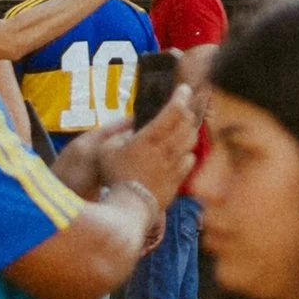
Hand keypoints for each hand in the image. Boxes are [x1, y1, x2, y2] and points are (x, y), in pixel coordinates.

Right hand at [99, 88, 199, 211]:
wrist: (128, 209)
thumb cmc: (114, 178)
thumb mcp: (107, 151)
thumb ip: (119, 136)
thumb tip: (131, 130)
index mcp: (151, 137)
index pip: (174, 110)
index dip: (181, 96)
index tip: (184, 88)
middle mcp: (167, 148)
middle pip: (187, 122)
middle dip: (187, 110)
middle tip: (183, 105)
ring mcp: (175, 164)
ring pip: (191, 140)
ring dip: (189, 129)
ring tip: (183, 125)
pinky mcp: (178, 180)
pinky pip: (190, 160)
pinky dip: (188, 152)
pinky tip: (182, 152)